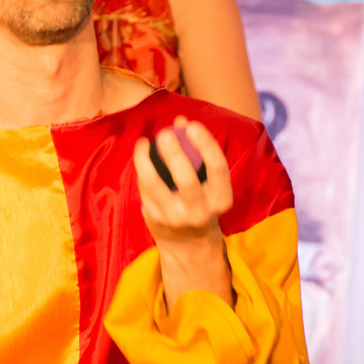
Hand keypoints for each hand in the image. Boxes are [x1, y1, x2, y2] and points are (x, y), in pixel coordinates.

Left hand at [134, 116, 233, 307]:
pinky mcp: (155, 219)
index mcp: (221, 199)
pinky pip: (145, 190)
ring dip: (145, 160)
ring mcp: (175, 218)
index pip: (217, 167)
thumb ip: (197, 152)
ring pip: (155, 185)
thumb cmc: (201, 201)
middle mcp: (200, 212)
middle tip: (164, 133)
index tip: (191, 124)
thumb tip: (180, 120)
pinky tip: (142, 157)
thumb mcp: (209, 183)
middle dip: (174, 154)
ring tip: (142, 143)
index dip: (205, 143)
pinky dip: (142, 171)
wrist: (189, 244)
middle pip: (186, 180)